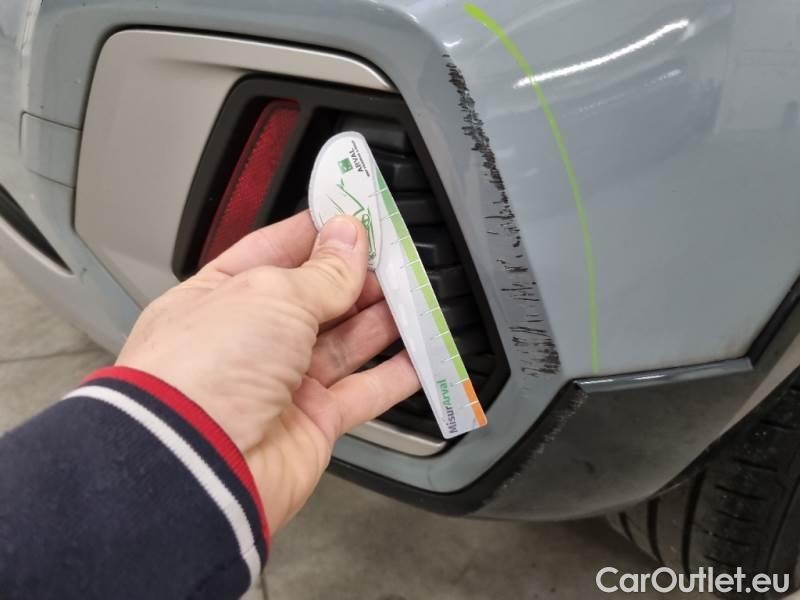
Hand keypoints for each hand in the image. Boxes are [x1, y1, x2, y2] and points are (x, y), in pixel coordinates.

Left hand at [116, 212, 419, 531]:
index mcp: (221, 297)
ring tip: (416, 296)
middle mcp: (250, 341)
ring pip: (343, 344)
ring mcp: (281, 385)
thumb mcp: (269, 295)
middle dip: (357, 278)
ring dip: (381, 321)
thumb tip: (350, 238)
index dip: (318, 234)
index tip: (358, 217)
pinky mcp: (312, 424)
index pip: (275, 252)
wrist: (196, 467)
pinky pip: (362, 393)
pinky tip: (421, 355)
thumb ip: (321, 272)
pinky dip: (394, 376)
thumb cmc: (205, 370)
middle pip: (315, 299)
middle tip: (398, 259)